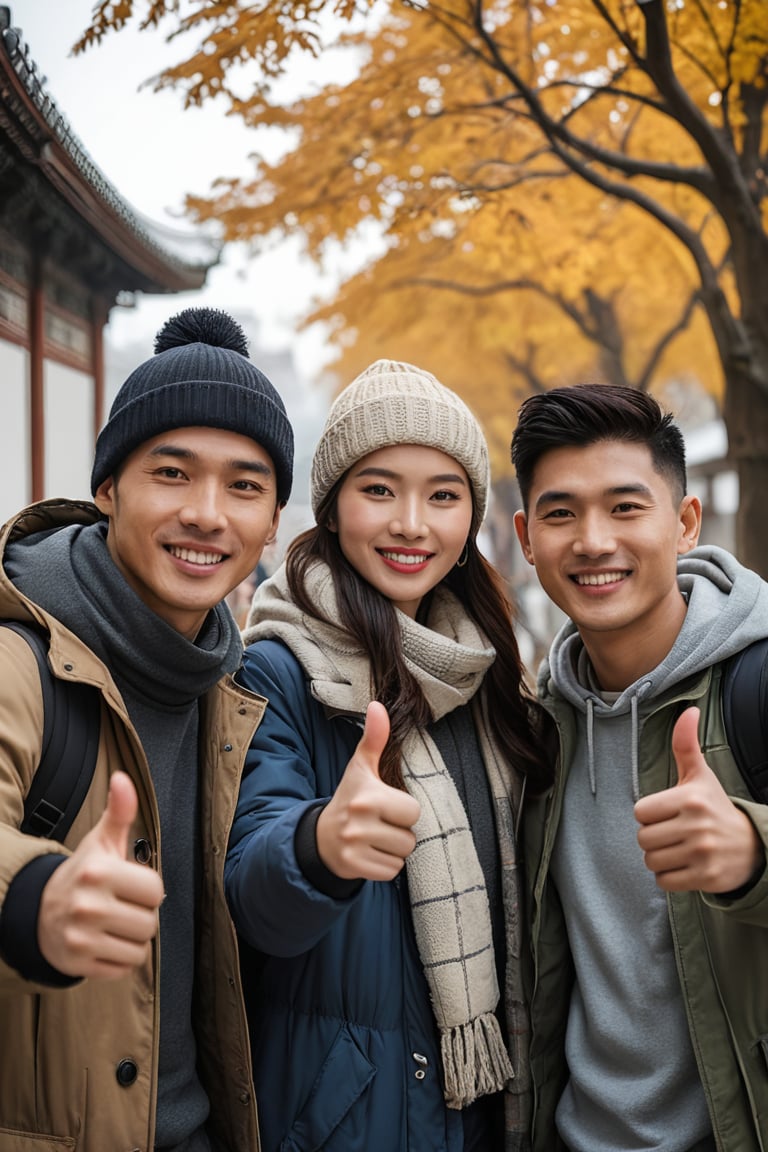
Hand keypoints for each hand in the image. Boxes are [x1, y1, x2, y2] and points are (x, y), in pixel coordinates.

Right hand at [37, 771, 164, 979]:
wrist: (38, 910)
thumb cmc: (84, 873)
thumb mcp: (101, 841)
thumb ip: (120, 811)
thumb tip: (123, 780)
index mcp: (99, 872)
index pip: (155, 891)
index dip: (147, 889)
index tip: (130, 886)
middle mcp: (88, 905)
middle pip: (149, 923)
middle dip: (141, 916)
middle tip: (122, 908)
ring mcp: (81, 937)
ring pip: (139, 948)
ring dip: (133, 939)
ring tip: (115, 925)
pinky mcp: (78, 963)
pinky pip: (123, 968)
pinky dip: (120, 959)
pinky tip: (105, 942)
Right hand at [316, 702, 420, 881]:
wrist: (319, 837)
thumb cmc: (349, 798)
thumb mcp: (360, 768)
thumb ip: (374, 738)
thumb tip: (378, 705)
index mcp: (367, 795)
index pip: (413, 811)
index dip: (403, 810)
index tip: (385, 807)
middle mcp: (359, 821)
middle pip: (410, 837)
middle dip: (400, 833)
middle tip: (380, 825)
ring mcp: (354, 847)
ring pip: (402, 856)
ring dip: (393, 850)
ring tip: (374, 839)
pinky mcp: (353, 868)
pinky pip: (391, 872)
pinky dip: (384, 866)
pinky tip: (369, 853)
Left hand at [635, 707, 763, 892]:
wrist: (750, 845)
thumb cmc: (715, 807)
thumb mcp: (700, 776)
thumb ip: (686, 745)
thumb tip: (689, 710)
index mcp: (690, 798)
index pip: (640, 812)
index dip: (650, 814)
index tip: (668, 814)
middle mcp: (697, 826)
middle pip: (643, 839)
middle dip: (654, 838)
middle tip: (674, 834)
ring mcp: (702, 854)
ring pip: (651, 861)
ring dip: (660, 858)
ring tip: (679, 849)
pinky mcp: (706, 878)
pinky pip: (664, 882)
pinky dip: (669, 877)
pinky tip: (685, 866)